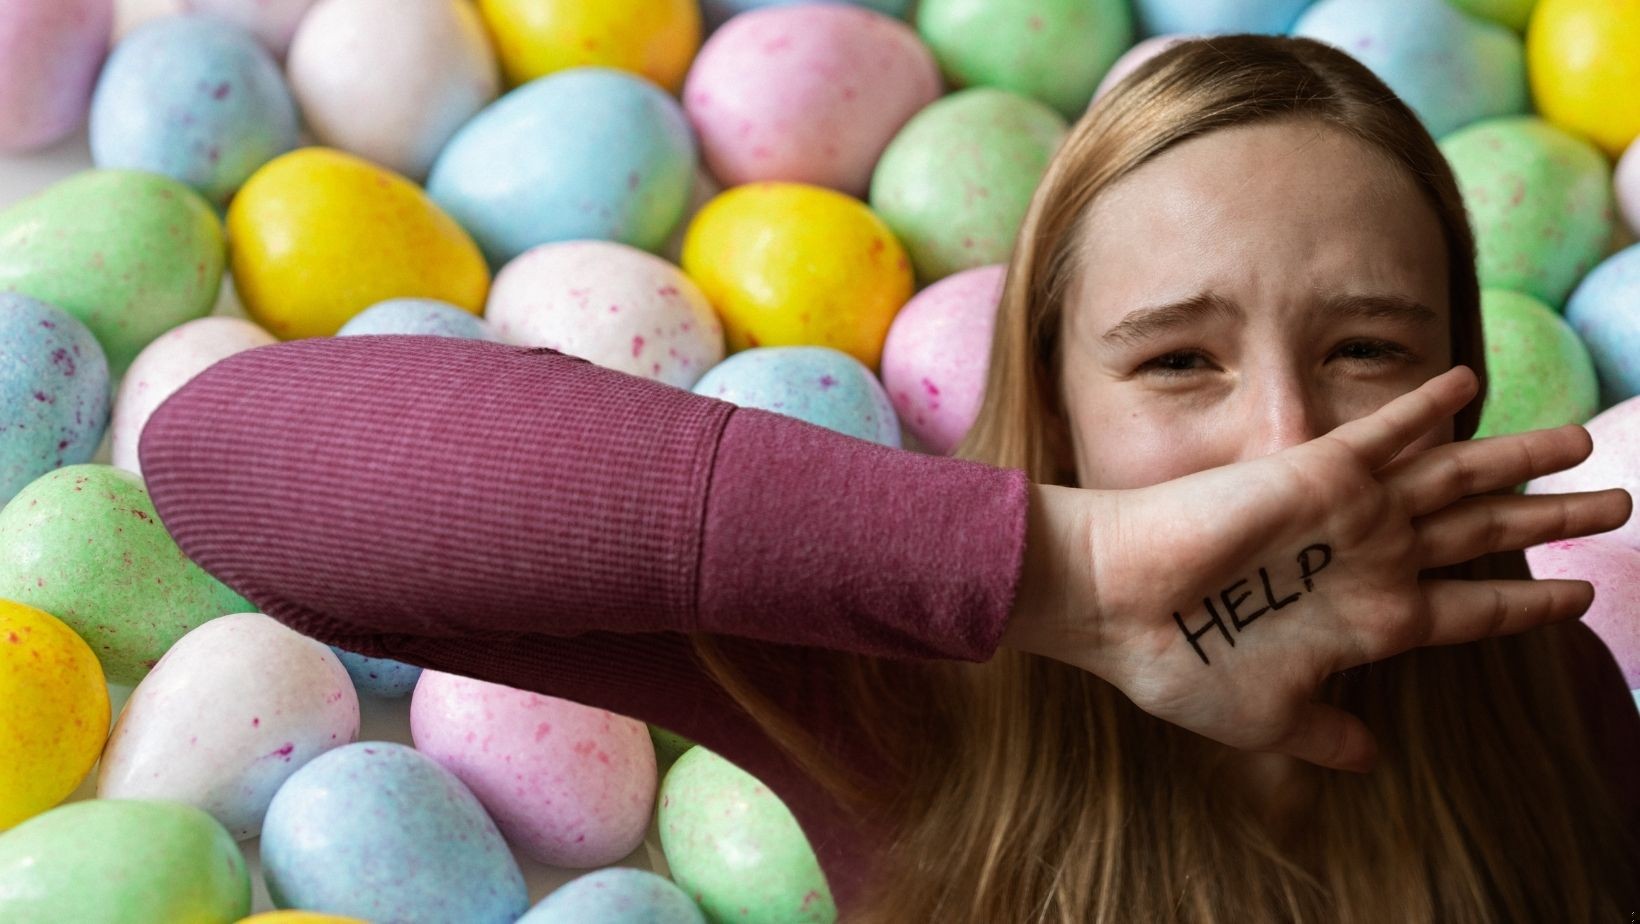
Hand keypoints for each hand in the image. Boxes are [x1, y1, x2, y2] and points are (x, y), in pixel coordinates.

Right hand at [1003, 366, 1629, 772]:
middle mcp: (1370, 561)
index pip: (1471, 608)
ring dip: (1521, 460)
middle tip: (1620, 505)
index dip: (1527, 602)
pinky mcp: (1316, 475)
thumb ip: (1328, 732)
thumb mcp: (1267, 719)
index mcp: (1368, 622)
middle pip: (1483, 533)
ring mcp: (1350, 515)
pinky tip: (1468, 384)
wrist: (1114, 605)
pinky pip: (1387, 433)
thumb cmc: (1180, 666)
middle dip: (1554, 519)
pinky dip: (1427, 408)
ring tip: (1584, 443)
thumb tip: (1371, 757)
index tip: (1576, 596)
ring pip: (1457, 479)